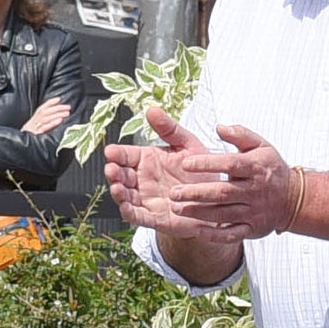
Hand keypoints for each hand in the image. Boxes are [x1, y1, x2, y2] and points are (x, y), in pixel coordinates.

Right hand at [29, 98, 75, 138]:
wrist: (21, 145)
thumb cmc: (33, 135)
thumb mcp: (37, 126)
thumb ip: (46, 118)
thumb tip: (57, 109)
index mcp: (34, 119)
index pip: (41, 108)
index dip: (50, 103)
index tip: (59, 99)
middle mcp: (34, 122)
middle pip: (45, 112)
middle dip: (57, 108)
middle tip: (68, 107)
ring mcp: (34, 128)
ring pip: (46, 119)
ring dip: (57, 115)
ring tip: (66, 113)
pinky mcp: (36, 135)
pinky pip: (44, 128)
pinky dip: (52, 123)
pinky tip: (59, 121)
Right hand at [98, 121, 259, 255]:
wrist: (217, 200)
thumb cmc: (200, 171)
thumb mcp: (188, 144)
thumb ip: (170, 129)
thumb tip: (152, 110)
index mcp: (147, 159)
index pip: (126, 155)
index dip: (116, 154)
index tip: (110, 151)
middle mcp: (143, 179)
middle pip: (121, 175)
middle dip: (113, 172)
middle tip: (112, 169)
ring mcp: (146, 199)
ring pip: (125, 196)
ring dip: (118, 192)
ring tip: (117, 187)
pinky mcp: (154, 217)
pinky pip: (138, 216)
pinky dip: (130, 212)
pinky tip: (126, 207)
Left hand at [135, 118, 301, 242]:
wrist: (293, 198)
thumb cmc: (269, 168)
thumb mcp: (261, 146)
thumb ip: (241, 135)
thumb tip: (219, 127)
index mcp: (256, 167)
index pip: (230, 164)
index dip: (207, 164)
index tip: (185, 164)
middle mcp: (255, 190)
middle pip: (223, 192)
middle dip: (196, 193)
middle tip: (173, 192)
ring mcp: (254, 212)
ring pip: (224, 214)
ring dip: (199, 213)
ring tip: (177, 209)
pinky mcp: (253, 229)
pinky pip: (232, 235)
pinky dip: (214, 235)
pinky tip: (196, 230)